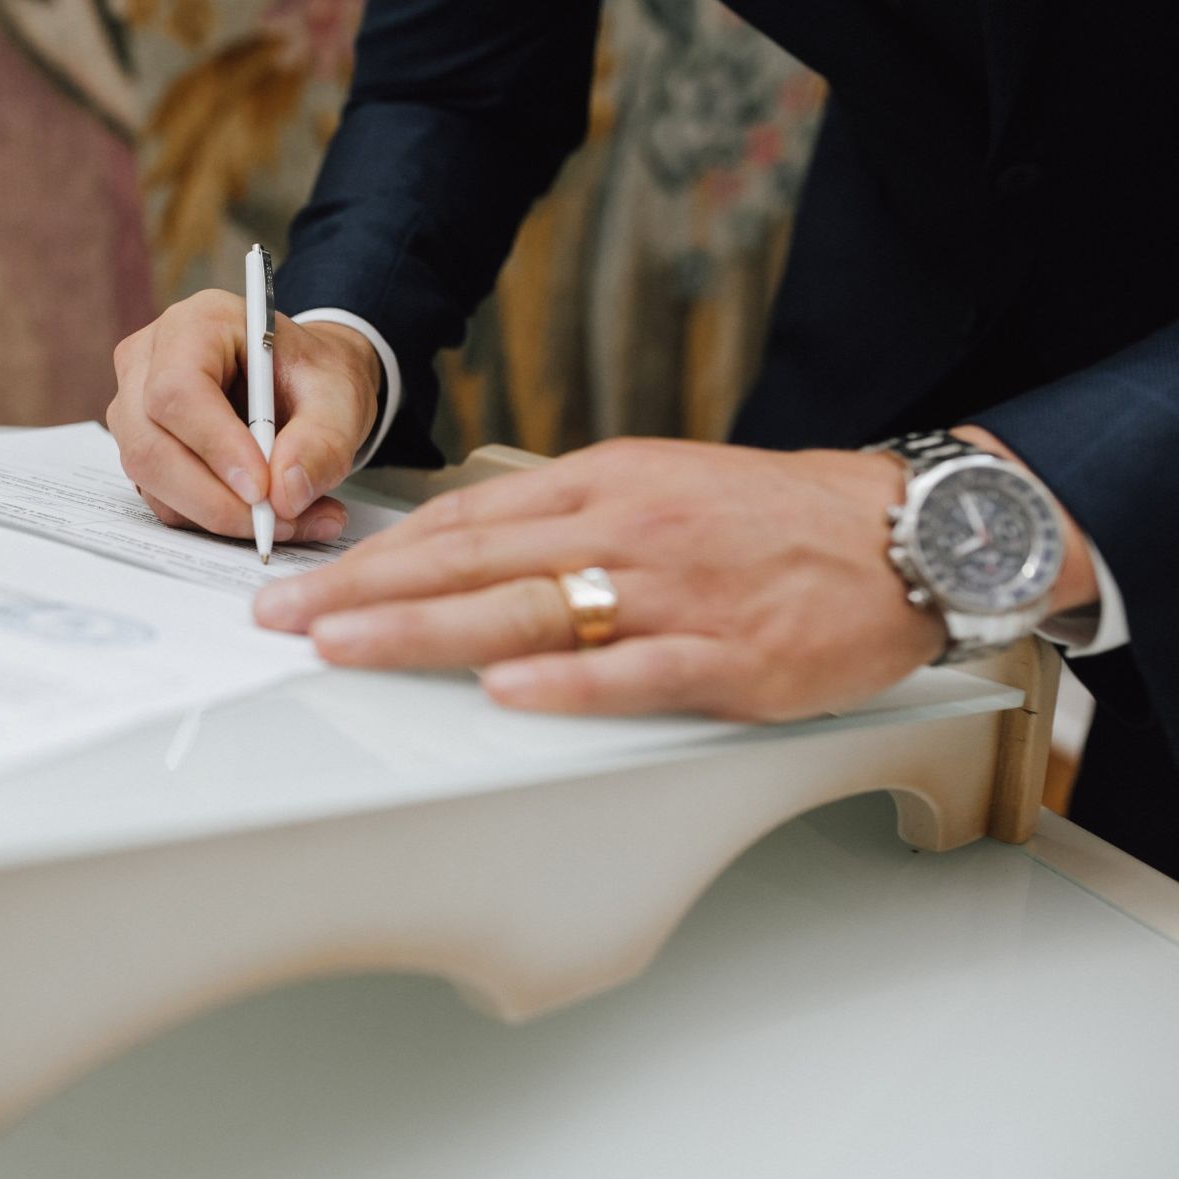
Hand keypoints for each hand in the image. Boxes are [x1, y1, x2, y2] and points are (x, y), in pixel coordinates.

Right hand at [107, 290, 380, 543]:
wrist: (302, 384)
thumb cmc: (312, 376)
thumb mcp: (339, 398)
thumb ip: (322, 442)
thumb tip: (286, 493)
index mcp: (195, 324)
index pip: (178, 389)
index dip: (215, 445)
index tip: (262, 489)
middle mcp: (148, 363)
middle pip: (151, 446)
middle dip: (216, 499)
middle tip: (278, 521)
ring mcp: (136, 410)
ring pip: (153, 481)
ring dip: (221, 516)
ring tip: (296, 518)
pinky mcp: (144, 452)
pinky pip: (165, 501)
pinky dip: (215, 521)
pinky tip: (269, 515)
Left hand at [252, 438, 948, 720]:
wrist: (897, 531)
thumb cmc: (761, 515)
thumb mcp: (649, 485)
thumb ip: (556, 517)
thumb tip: (458, 550)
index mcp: (598, 485)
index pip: (461, 522)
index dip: (372, 556)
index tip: (302, 584)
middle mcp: (623, 529)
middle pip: (471, 562)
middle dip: (365, 595)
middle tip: (282, 621)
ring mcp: (674, 592)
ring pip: (532, 610)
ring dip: (428, 631)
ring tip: (346, 649)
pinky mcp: (730, 654)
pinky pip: (636, 670)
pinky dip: (569, 683)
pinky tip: (506, 693)